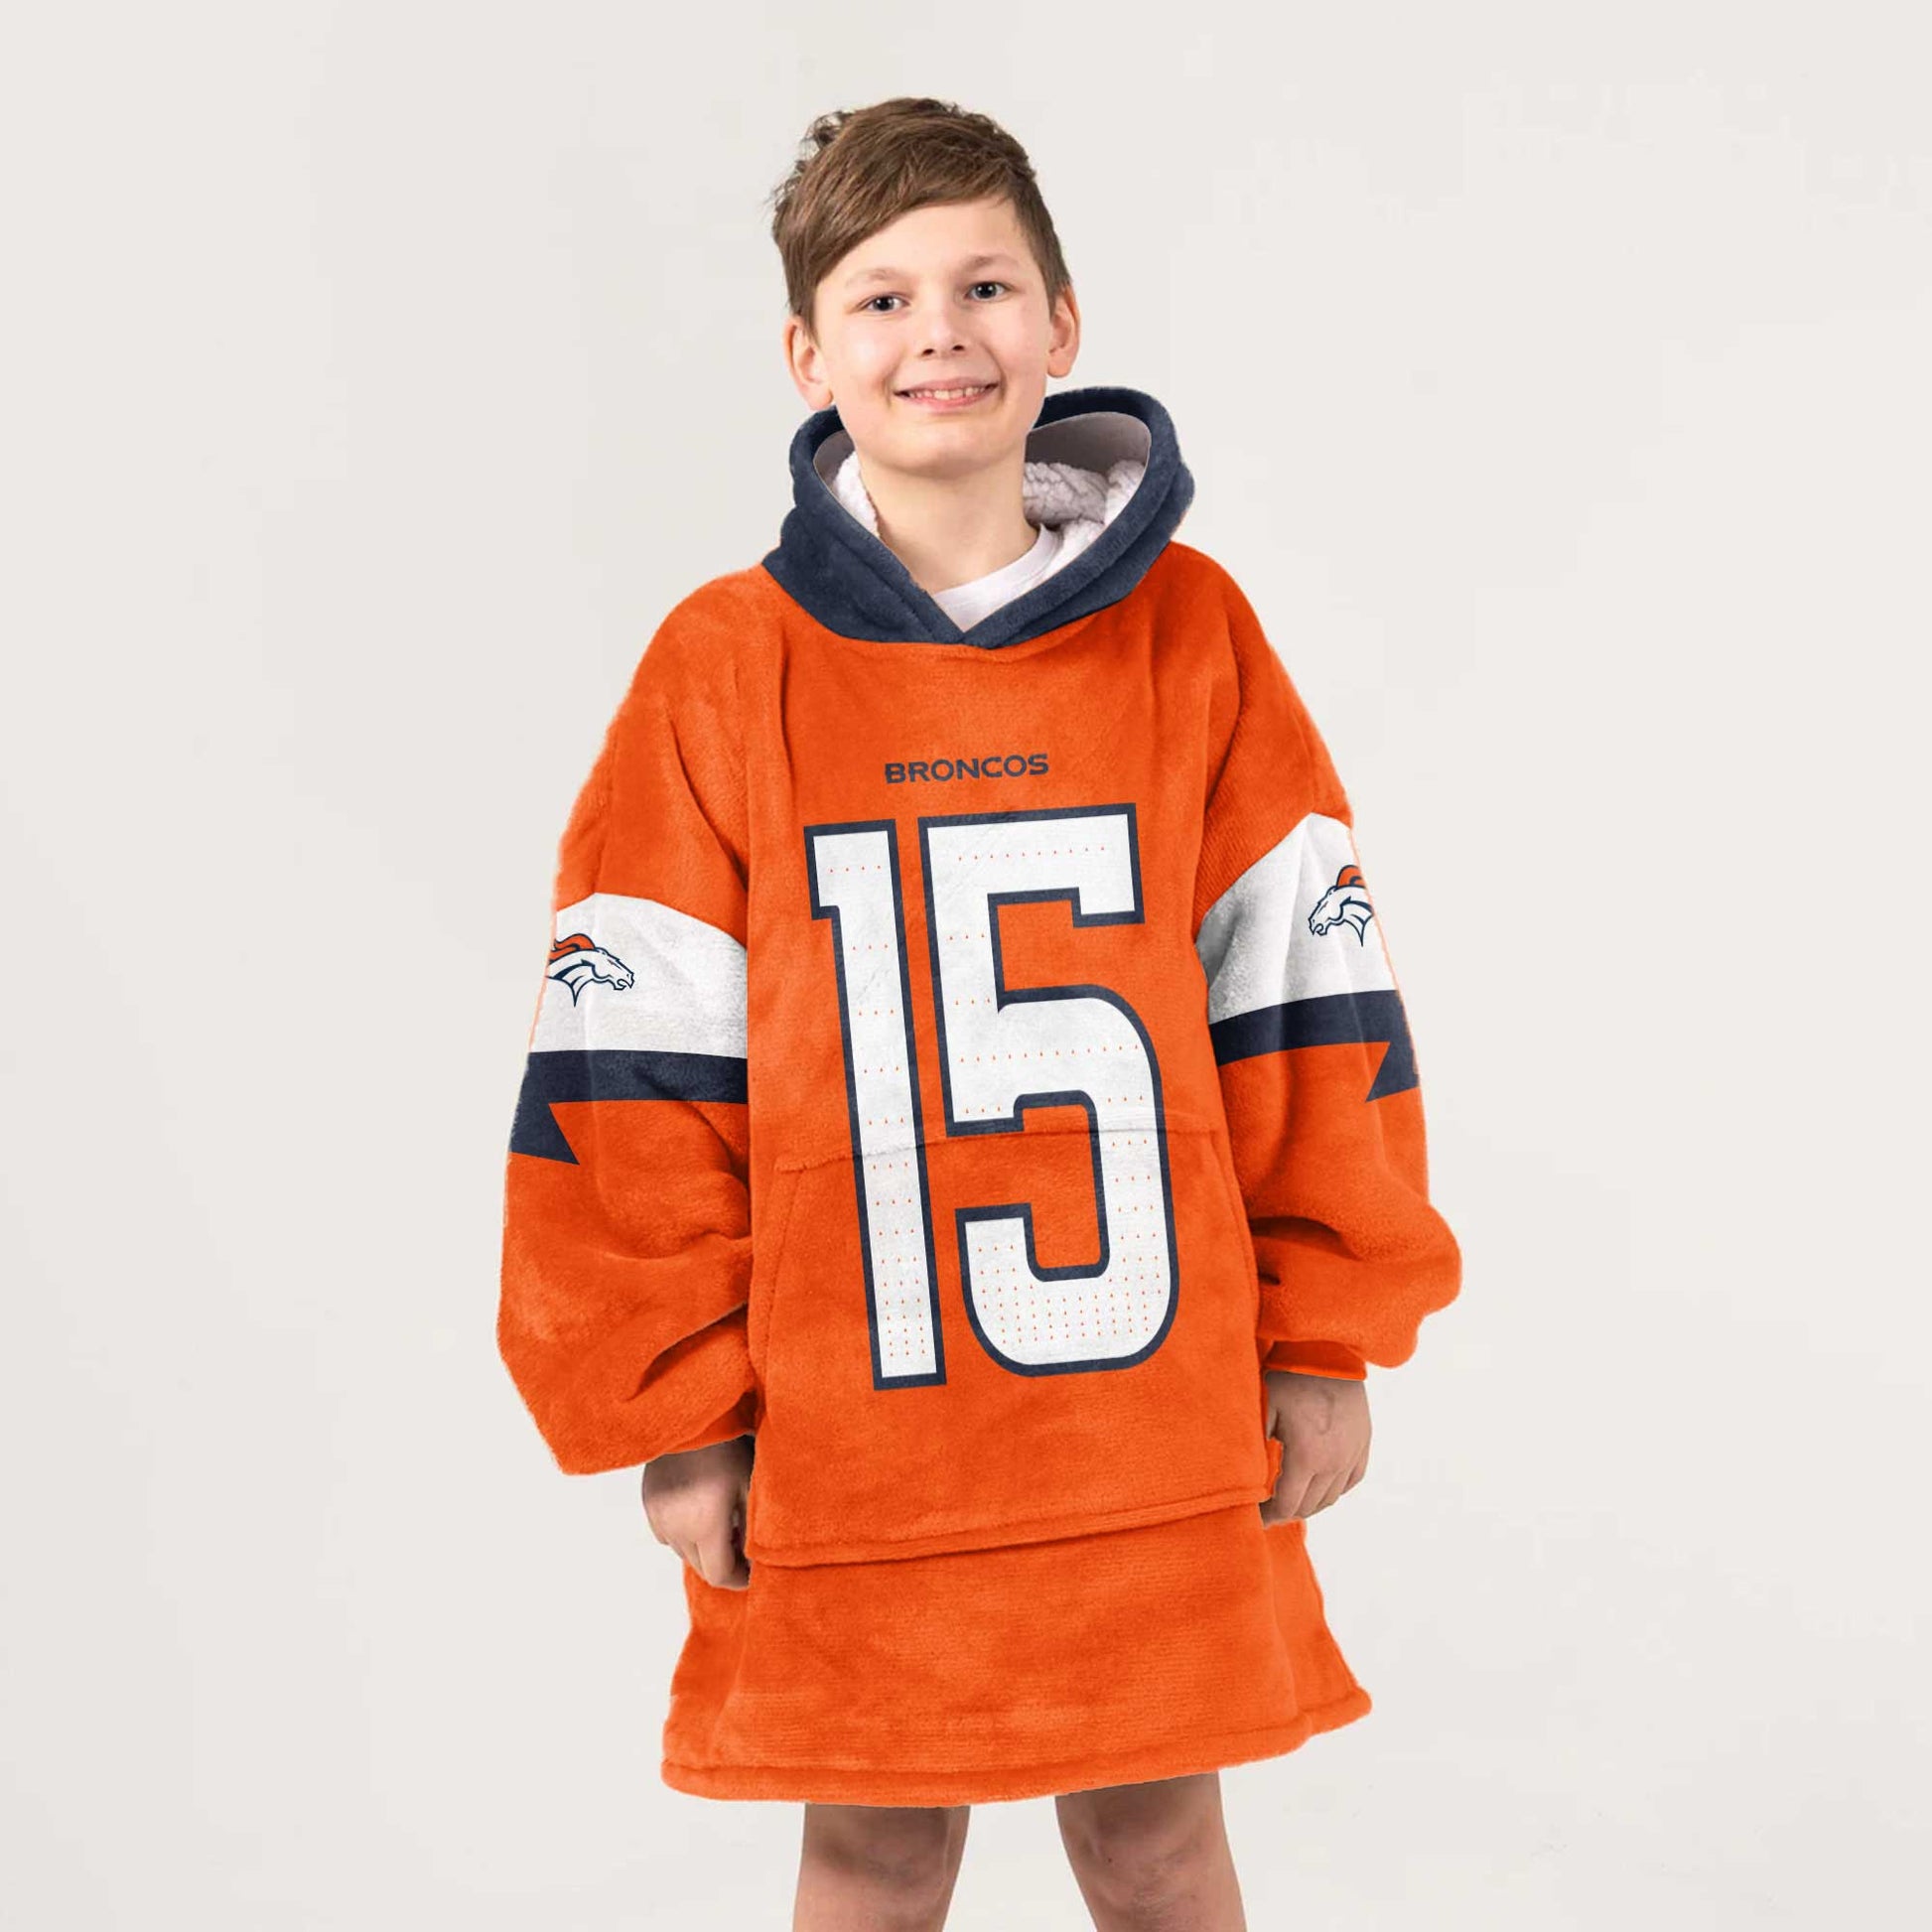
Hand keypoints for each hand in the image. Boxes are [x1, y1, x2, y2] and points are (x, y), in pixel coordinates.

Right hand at [641, 1435, 754, 1588]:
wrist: (691, 1416)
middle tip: (743, 1544)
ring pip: (683, 1551)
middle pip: (700, 1567)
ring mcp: (658, 1517)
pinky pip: (668, 1533)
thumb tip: (755, 1559)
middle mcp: (676, 1528)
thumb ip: (752, 1530)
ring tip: (724, 1522)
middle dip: (724, 1563)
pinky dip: (685, 1532)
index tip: (754, 1571)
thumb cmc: (728, 1446)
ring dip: (703, 1548)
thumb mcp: (750, 1487)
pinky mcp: (649, 1504)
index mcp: (704, 1526)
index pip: (719, 1575)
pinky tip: (700, 1509)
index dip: (740, 1579)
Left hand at [1259, 1370, 1369, 1523]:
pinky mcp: (1364, 1444)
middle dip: (1286, 1511)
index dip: (1269, 1516)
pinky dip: (1332, 1488)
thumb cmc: (1289, 1379)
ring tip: (1290, 1495)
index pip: (1287, 1506)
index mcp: (1307, 1457)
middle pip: (1308, 1506)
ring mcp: (1352, 1454)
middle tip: (1269, 1507)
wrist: (1328, 1353)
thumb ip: (1256, 1450)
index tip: (1255, 1517)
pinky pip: (1350, 1481)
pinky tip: (1317, 1482)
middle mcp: (1334, 1462)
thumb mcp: (1264, 1411)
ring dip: (1308, 1502)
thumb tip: (1246, 1481)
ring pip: (1330, 1498)